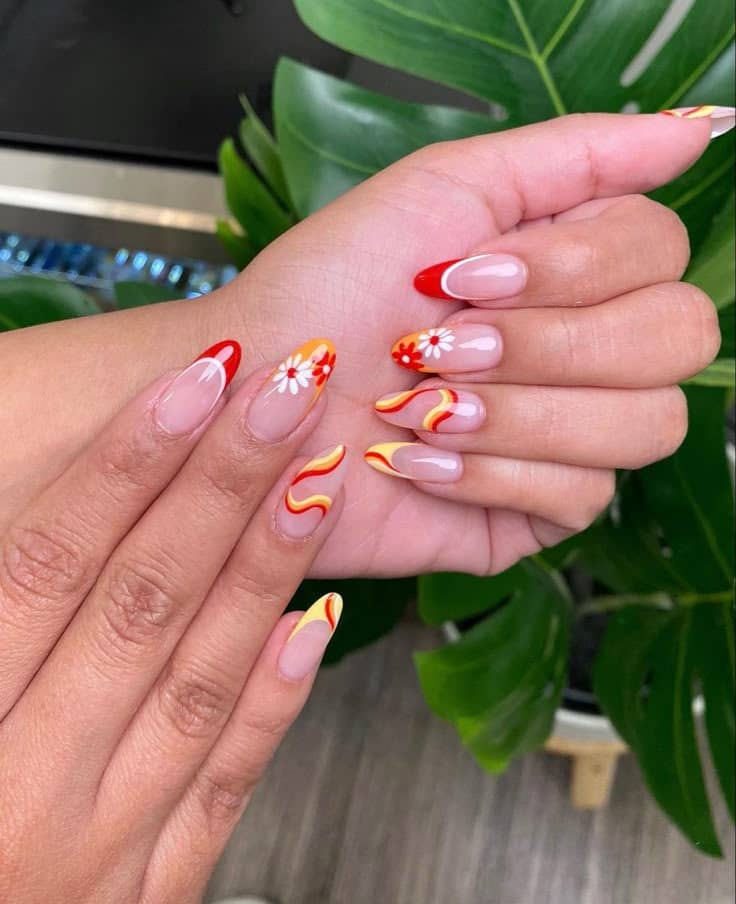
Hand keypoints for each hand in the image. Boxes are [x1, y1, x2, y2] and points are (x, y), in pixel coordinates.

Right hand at [0, 343, 346, 902]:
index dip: (126, 464)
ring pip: (197, 681)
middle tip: (288, 392)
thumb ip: (0, 606)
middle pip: (139, 602)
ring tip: (318, 475)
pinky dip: (272, 700)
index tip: (198, 381)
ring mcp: (99, 851)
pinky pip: (225, 786)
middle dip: (221, 484)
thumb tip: (71, 519)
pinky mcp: (152, 894)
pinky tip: (312, 618)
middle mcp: (24, 789)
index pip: (47, 564)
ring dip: (264, 567)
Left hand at [224, 112, 720, 574]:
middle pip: (676, 338)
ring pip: (645, 424)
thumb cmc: (328, 291)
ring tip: (419, 407)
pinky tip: (417, 462)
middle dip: (546, 344)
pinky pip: (582, 496)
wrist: (258, 401)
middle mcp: (586, 350)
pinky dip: (490, 474)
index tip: (464, 276)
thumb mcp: (440, 190)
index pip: (661, 253)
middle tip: (443, 346)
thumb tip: (695, 130)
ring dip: (516, 412)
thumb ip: (572, 156)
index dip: (574, 269)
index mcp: (571, 268)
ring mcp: (568, 436)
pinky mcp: (536, 512)